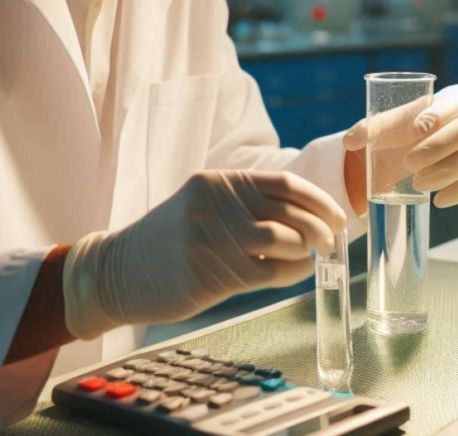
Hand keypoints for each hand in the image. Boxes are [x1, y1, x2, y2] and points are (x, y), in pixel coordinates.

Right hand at [62, 170, 346, 338]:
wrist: (117, 270)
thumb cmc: (174, 239)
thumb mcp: (205, 205)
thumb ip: (248, 204)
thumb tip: (311, 217)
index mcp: (217, 182)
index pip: (284, 183)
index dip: (320, 201)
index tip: (339, 216)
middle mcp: (213, 205)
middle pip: (287, 213)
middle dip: (320, 229)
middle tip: (333, 241)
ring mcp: (207, 239)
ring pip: (279, 243)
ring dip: (305, 253)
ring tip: (309, 258)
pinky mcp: (204, 274)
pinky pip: (263, 273)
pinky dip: (288, 273)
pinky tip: (291, 272)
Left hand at [344, 84, 457, 207]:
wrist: (445, 129)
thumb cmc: (418, 123)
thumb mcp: (400, 119)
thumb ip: (375, 128)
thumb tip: (349, 141)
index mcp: (457, 97)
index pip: (449, 105)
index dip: (434, 117)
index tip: (414, 130)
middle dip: (438, 149)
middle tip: (409, 164)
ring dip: (448, 172)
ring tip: (419, 184)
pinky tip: (439, 201)